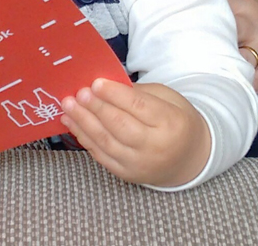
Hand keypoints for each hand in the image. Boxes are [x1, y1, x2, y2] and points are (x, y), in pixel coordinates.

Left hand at [60, 79, 210, 187]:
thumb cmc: (176, 120)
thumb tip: (106, 85)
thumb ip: (139, 93)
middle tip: (79, 93)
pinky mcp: (126, 175)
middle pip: (120, 125)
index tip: (95, 82)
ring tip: (68, 106)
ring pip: (106, 142)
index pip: (138, 107)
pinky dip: (85, 139)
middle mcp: (155, 147)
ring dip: (83, 123)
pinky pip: (101, 156)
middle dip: (96, 108)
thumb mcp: (168, 99)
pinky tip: (72, 123)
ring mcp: (139, 164)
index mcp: (170, 122)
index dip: (115, 94)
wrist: (188, 158)